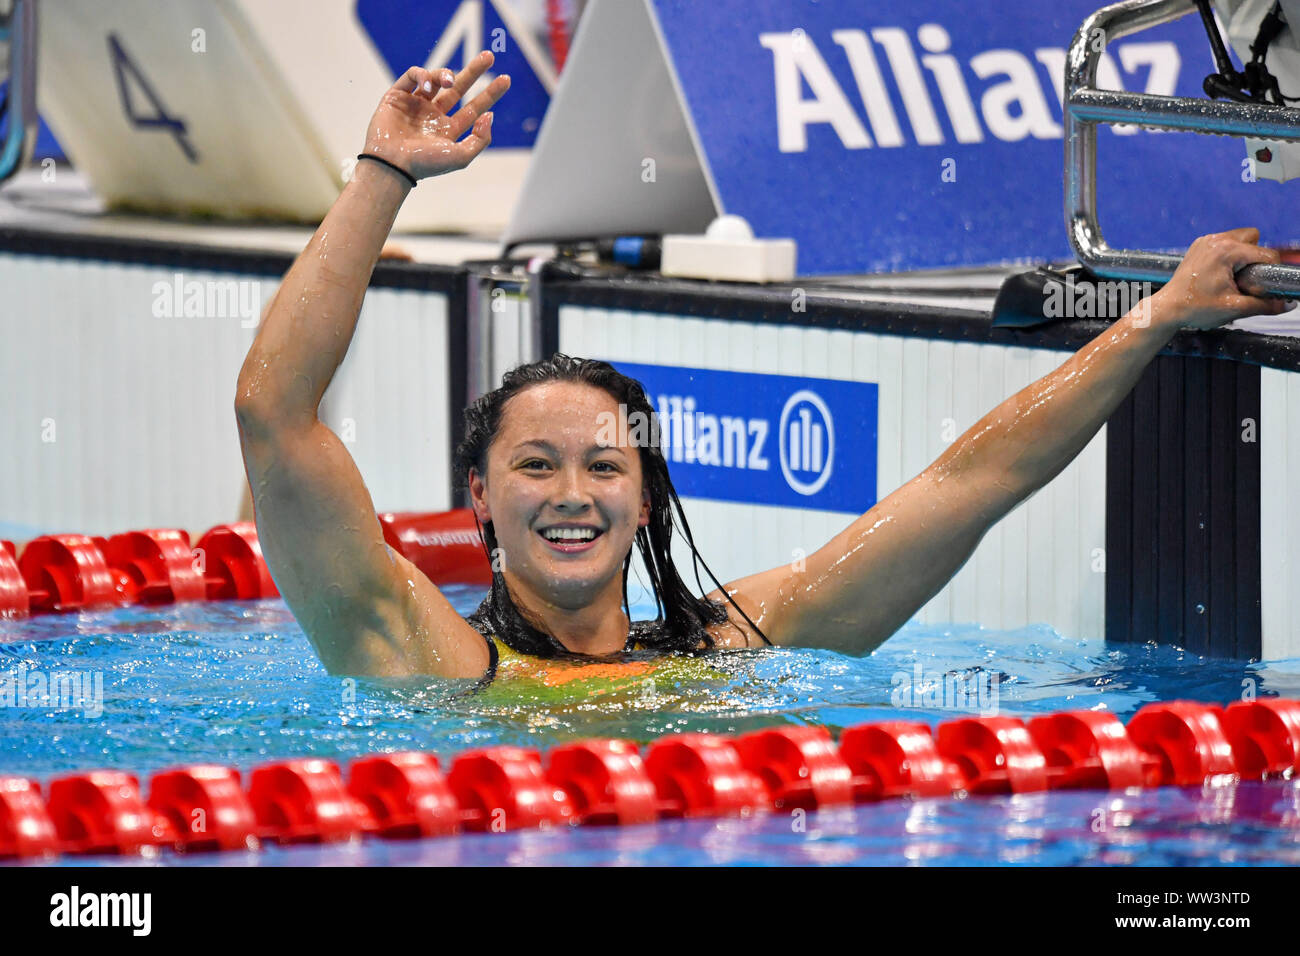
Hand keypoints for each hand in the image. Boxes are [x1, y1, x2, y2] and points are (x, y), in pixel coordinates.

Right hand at [361, 51, 510, 181]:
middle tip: (490, 56)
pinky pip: (412, 76)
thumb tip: (490, 115)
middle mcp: (433, 115)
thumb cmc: (425, 164)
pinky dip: (422, 75)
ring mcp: (415, 104)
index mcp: (448, 130)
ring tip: (450, 80)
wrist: (392, 164)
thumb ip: (480, 139)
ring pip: (436, 79)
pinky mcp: (397, 96)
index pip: (473, 108)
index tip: (506, 79)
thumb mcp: (461, 156)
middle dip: (474, 71)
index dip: (490, 94)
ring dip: (446, 75)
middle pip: (458, 88)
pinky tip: (428, 84)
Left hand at [1156, 227, 1293, 330]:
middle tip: (1244, 279)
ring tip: (1232, 277)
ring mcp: (1205, 241)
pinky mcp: (1199, 245)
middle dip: (1255, 257)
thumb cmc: (1196, 308)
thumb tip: (1288, 305)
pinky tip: (1220, 274)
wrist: (1167, 309)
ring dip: (1243, 254)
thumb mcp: (1234, 308)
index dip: (1270, 271)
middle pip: (1254, 238)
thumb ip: (1265, 305)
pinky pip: (1224, 242)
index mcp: (1226, 251)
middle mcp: (1216, 240)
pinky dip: (1228, 254)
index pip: (1266, 254)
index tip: (1261, 285)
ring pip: (1240, 238)